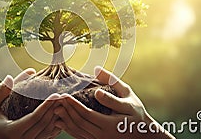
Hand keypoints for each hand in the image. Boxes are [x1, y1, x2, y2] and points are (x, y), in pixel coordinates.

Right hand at [0, 68, 61, 138]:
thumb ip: (0, 92)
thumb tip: (10, 77)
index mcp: (12, 131)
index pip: (34, 118)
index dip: (46, 106)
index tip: (56, 95)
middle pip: (44, 124)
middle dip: (54, 109)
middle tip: (64, 96)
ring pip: (47, 132)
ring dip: (56, 117)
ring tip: (63, 103)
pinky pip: (46, 137)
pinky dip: (53, 126)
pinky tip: (59, 115)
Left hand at [54, 66, 174, 138]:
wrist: (144, 134)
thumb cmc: (136, 111)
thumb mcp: (128, 94)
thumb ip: (112, 82)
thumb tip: (96, 68)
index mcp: (113, 123)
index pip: (88, 114)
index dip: (74, 105)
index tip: (65, 94)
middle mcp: (106, 134)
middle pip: (80, 122)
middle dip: (66, 110)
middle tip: (56, 98)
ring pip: (78, 131)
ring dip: (65, 119)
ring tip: (55, 107)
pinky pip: (81, 136)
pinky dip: (69, 129)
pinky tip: (61, 121)